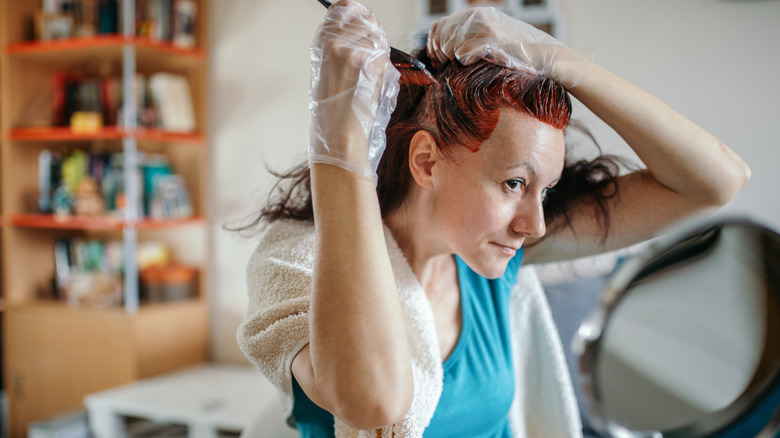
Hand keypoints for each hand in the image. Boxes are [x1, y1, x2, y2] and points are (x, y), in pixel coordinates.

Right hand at [308, 0, 399, 181]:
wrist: (339, 134)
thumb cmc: (332, 111)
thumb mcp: (326, 71)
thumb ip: (339, 49)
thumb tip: (361, 36)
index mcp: (322, 42)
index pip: (343, 8)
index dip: (358, 12)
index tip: (365, 18)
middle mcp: (337, 42)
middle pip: (366, 20)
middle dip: (374, 33)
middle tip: (372, 54)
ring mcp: (356, 51)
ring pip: (380, 37)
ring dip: (381, 52)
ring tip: (370, 75)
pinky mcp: (374, 64)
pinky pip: (387, 56)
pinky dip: (386, 68)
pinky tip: (375, 84)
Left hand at [426, 7, 592, 87]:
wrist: (542, 56)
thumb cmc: (515, 51)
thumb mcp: (490, 36)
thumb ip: (468, 36)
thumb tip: (442, 46)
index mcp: (475, 14)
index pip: (438, 25)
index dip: (432, 42)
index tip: (435, 57)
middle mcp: (477, 17)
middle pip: (441, 36)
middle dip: (438, 53)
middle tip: (443, 65)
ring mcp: (483, 29)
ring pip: (450, 45)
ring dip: (451, 58)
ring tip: (459, 64)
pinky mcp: (490, 43)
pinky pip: (463, 54)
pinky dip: (464, 62)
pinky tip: (474, 63)